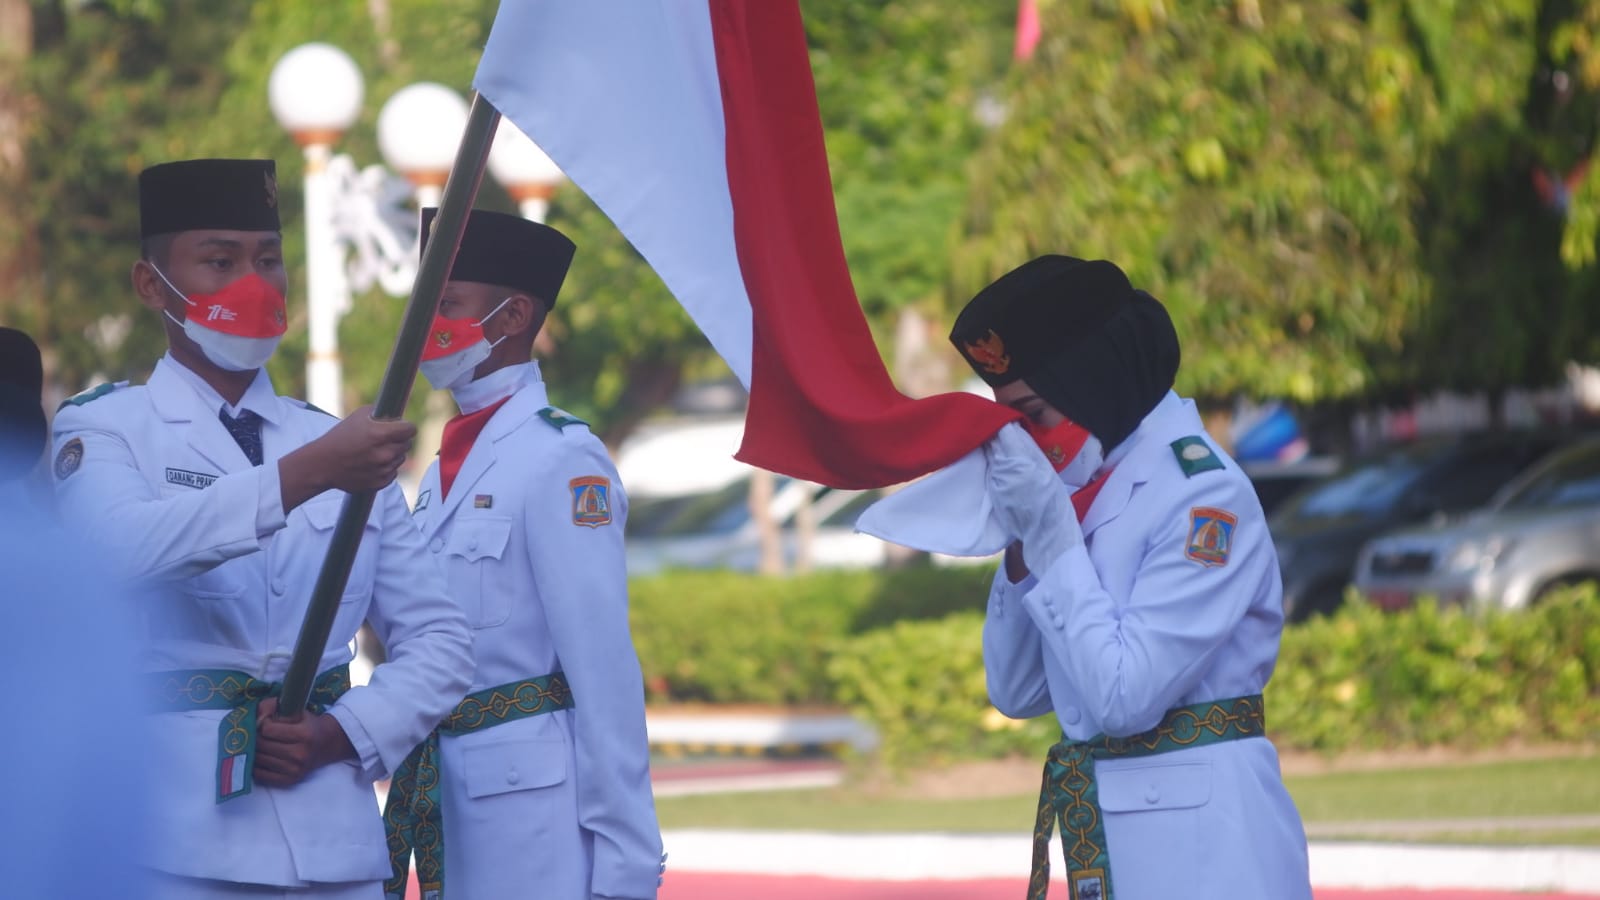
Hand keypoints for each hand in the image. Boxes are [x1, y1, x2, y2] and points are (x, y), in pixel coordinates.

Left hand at [252, 696, 357, 787]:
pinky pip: (261, 775)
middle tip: (256, 733)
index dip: (262, 723)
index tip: (265, 721)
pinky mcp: (290, 780)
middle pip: (261, 745)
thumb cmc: (308, 724)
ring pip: (258, 760)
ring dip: (253, 751)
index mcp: (304, 734)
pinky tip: (258, 758)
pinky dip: (255, 766)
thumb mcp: (296, 710)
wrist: (327, 744)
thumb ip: (272, 706)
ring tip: (257, 744)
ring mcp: (295, 769)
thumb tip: (254, 718)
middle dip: (254, 737)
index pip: (267, 730)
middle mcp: (300, 753)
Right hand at [280, 405, 416, 510]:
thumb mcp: (358, 416)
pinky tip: (372, 464)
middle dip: (399, 440)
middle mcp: (384, 453)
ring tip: (375, 452)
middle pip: (407, 444)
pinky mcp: (380, 482)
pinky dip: (386, 468)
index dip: (407, 427)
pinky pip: (393, 472)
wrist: (323, 464)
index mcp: (380, 434)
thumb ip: (382, 414)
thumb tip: (398, 416)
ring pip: (400, 458)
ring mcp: (383, 470)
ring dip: (392, 454)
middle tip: (385, 439)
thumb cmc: (340, 437)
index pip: (410, 430)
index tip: (403, 427)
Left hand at [984, 423, 1081, 572]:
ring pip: (989, 455)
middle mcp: (1005, 470)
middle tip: (993, 423)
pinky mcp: (993, 492)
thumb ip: (1029, 449)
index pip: (1004, 433)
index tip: (1003, 418)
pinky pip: (990, 470)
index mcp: (1021, 461)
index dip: (1002, 423)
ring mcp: (997, 482)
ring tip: (993, 437)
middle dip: (992, 432)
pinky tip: (996, 460)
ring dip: (990, 446)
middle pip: (992, 442)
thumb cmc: (1052, 500)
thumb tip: (1015, 430)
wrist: (1045, 532)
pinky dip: (991, 462)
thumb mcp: (1046, 470)